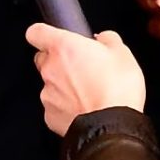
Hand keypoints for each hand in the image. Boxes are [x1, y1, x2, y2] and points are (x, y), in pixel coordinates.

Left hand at [25, 24, 144, 135]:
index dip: (43, 34)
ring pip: (50, 84)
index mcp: (64, 47)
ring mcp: (48, 94)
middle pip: (42, 58)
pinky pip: (54, 106)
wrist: (112, 128)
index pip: (36, 32)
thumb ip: (108, 40)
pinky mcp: (50, 116)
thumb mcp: (122, 53)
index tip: (53, 37)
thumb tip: (103, 39)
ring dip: (64, 86)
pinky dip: (65, 106)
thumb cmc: (117, 89)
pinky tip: (85, 108)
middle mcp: (50, 69)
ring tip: (88, 92)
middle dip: (57, 61)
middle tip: (80, 66)